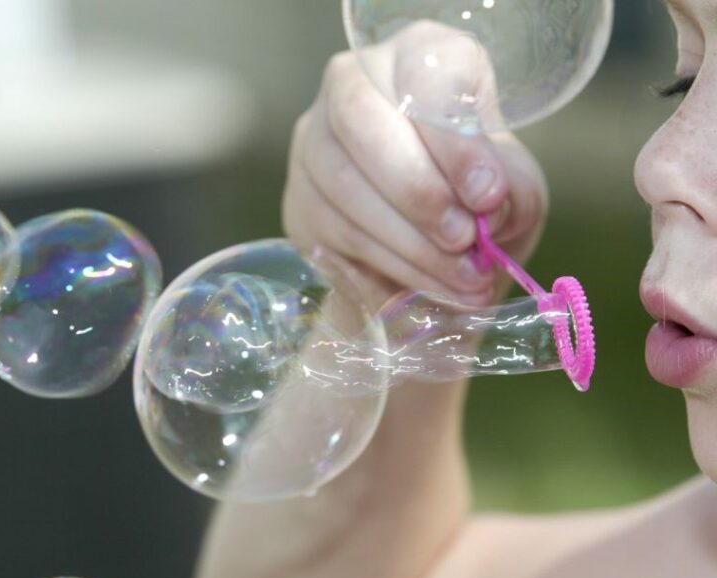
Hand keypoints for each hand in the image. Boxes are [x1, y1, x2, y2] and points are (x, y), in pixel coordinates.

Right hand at [283, 43, 547, 307]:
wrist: (440, 236)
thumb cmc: (478, 191)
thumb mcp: (515, 183)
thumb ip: (511, 190)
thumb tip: (484, 210)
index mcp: (418, 55)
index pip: (423, 78)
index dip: (455, 140)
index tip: (489, 194)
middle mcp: (350, 84)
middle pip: (361, 120)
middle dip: (417, 191)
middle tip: (464, 239)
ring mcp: (313, 142)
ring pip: (342, 184)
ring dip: (406, 240)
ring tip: (461, 276)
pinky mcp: (299, 199)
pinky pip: (333, 232)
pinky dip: (388, 266)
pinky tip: (430, 286)